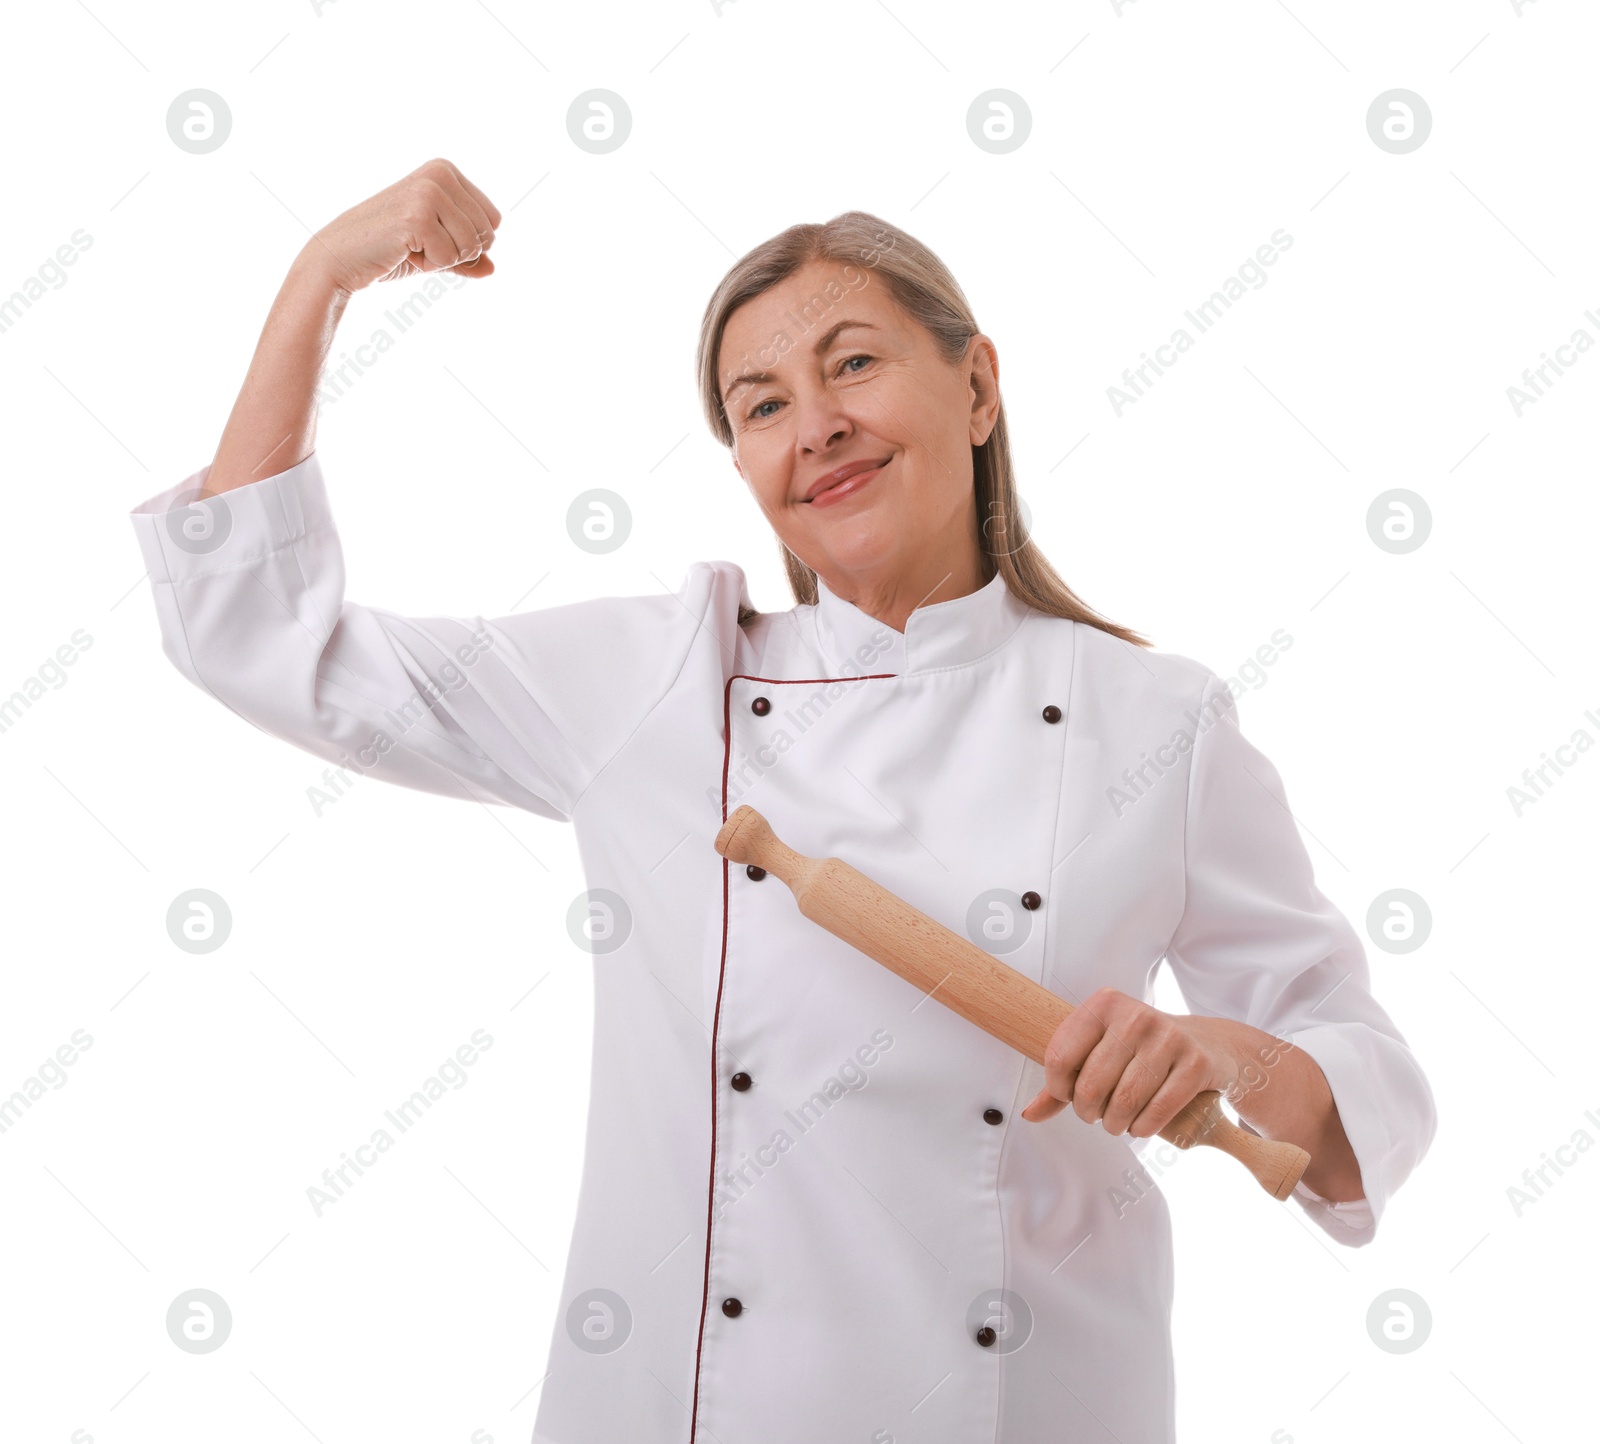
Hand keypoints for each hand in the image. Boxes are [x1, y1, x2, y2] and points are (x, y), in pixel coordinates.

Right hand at [302, 157, 502, 295]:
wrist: (342, 255)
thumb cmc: (388, 249)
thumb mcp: (435, 251)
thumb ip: (466, 258)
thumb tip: (492, 269)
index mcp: (446, 171)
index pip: (493, 220)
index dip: (468, 243)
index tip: (431, 236)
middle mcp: (440, 173)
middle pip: (487, 234)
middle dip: (457, 253)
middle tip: (419, 244)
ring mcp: (428, 192)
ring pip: (471, 247)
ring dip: (442, 259)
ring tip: (411, 246)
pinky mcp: (417, 215)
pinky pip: (450, 257)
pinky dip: (429, 265)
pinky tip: (404, 251)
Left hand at [1018, 987, 1248, 1135]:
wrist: (1208, 1043)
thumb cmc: (1140, 1050)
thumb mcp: (1099, 1050)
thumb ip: (1063, 1081)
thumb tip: (1030, 1114)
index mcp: (1104, 1004)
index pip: (1060, 1056)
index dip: (1058, 1088)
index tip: (1068, 1095)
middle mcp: (1136, 1015)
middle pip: (1091, 1084)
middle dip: (1088, 1112)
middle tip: (1095, 1114)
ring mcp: (1169, 1037)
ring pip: (1124, 1101)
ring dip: (1114, 1124)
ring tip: (1116, 1122)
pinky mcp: (1195, 1063)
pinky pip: (1157, 1110)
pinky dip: (1142, 1128)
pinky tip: (1139, 1126)